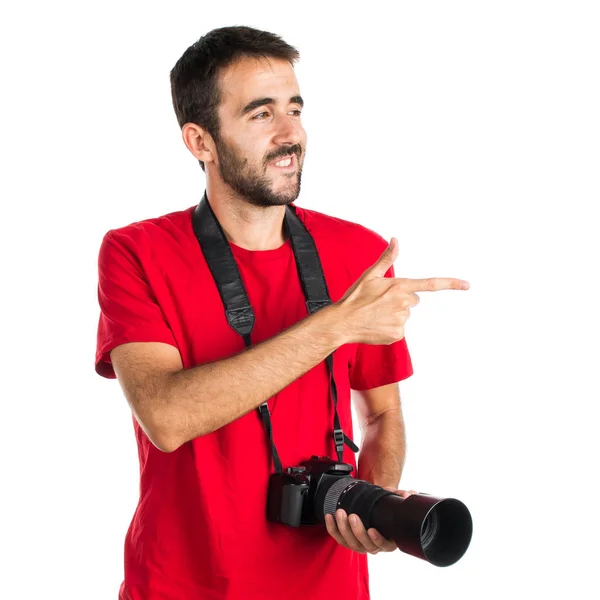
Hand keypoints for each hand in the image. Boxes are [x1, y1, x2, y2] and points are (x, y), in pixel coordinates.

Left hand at [324, 488, 417, 553]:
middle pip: (365, 545)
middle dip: (357, 531)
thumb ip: (400, 496)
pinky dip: (332, 528)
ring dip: (343, 528)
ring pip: (351, 543)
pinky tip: (330, 516)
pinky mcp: (347, 540)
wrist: (372, 505)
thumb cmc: (384, 507)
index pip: (385, 545)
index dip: (378, 539)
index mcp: (389, 540)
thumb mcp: (393, 500)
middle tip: (352, 516)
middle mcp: (374, 545)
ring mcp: (360, 544)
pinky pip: (338, 538)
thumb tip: (409, 494)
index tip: (372, 529)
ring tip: (340, 513)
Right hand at [337, 237, 469, 344]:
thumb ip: (387, 258)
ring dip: (394, 314)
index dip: (451, 284)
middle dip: (401, 300)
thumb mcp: (370, 275)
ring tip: (376, 314)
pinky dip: (389, 327)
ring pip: (405, 315)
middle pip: (412, 300)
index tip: (467, 285)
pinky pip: (399, 329)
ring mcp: (402, 320)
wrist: (342, 322)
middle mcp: (404, 303)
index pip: (430, 284)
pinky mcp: (397, 334)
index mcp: (400, 286)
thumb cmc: (355, 298)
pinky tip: (376, 325)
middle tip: (380, 302)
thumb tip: (396, 239)